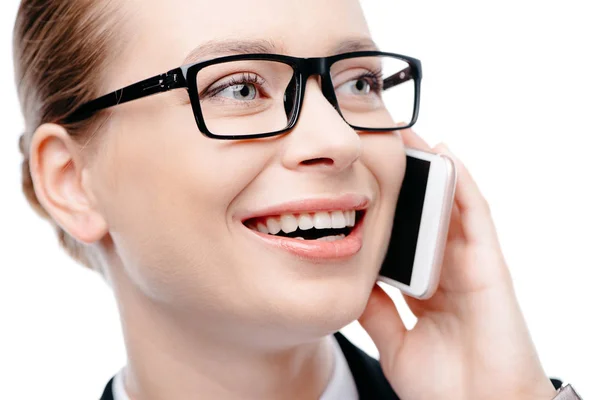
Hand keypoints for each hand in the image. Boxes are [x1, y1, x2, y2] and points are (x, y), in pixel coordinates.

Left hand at [358, 130, 556, 399]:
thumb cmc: (444, 386)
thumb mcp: (394, 341)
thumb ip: (377, 310)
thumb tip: (352, 281)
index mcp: (427, 287)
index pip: (405, 236)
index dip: (387, 208)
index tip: (360, 180)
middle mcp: (450, 269)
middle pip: (426, 213)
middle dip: (406, 179)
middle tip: (379, 143)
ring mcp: (471, 264)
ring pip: (451, 205)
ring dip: (431, 168)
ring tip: (406, 135)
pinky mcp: (490, 264)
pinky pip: (477, 215)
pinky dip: (462, 183)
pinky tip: (444, 154)